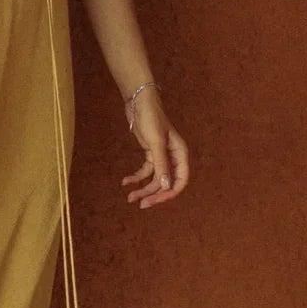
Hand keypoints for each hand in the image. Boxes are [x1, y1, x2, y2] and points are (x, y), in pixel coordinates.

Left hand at [121, 88, 188, 208]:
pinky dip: (136, 177)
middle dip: (153, 194)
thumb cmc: (151, 119)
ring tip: (129, 197)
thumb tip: (166, 186)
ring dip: (143, 189)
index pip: (181, 181)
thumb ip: (161, 165)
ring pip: (154, 179)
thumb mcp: (156, 143)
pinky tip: (125, 181)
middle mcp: (173, 157)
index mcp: (180, 154)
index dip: (170, 193)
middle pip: (166, 183)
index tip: (156, 200)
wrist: (139, 103)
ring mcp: (161, 156)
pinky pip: (145, 171)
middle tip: (140, 204)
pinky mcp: (150, 154)